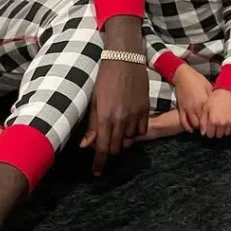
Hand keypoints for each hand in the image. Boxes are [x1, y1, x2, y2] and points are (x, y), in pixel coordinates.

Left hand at [84, 16, 148, 174]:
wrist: (124, 58)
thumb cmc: (105, 78)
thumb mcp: (94, 100)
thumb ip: (91, 124)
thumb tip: (85, 146)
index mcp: (105, 117)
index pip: (102, 148)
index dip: (99, 162)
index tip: (97, 172)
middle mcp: (121, 119)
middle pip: (115, 147)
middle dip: (108, 150)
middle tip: (104, 145)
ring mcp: (135, 114)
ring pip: (129, 139)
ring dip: (121, 139)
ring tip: (116, 129)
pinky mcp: (145, 109)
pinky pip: (141, 130)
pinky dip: (134, 131)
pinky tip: (128, 124)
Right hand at [173, 64, 212, 132]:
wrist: (183, 76)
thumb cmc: (197, 80)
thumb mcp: (208, 86)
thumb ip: (213, 97)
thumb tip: (220, 104)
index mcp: (204, 101)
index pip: (210, 116)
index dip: (214, 123)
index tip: (217, 125)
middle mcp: (196, 107)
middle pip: (202, 122)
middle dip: (207, 127)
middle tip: (211, 129)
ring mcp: (188, 108)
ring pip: (194, 123)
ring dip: (198, 127)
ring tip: (203, 129)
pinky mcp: (181, 108)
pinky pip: (183, 121)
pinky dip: (187, 127)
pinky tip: (191, 130)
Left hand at [200, 89, 230, 138]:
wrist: (228, 90)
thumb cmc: (216, 97)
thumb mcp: (206, 107)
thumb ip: (203, 121)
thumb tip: (203, 132)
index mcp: (213, 121)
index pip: (210, 134)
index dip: (209, 131)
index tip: (210, 127)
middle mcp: (223, 123)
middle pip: (218, 135)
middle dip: (216, 131)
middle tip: (216, 123)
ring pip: (226, 133)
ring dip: (224, 130)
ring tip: (222, 121)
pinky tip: (228, 120)